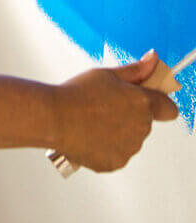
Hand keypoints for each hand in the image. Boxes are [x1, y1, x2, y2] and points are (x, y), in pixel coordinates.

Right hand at [53, 54, 177, 172]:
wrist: (53, 118)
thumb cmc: (76, 93)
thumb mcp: (105, 74)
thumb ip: (135, 70)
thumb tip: (153, 59)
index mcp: (142, 103)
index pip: (169, 109)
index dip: (159, 103)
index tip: (146, 98)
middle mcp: (141, 128)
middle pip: (144, 122)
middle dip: (129, 114)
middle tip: (103, 105)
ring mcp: (129, 148)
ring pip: (130, 138)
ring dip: (117, 131)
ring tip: (90, 120)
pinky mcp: (116, 163)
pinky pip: (116, 153)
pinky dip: (104, 146)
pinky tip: (87, 134)